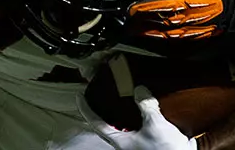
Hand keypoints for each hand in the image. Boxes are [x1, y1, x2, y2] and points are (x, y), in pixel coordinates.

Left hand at [79, 86, 196, 149]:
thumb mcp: (155, 125)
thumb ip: (146, 106)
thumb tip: (139, 90)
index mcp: (120, 141)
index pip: (96, 123)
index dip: (86, 109)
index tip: (79, 96)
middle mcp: (126, 145)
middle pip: (109, 125)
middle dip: (106, 110)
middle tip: (104, 95)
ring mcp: (138, 146)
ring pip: (126, 128)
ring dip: (126, 114)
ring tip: (127, 99)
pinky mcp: (151, 145)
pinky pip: (142, 130)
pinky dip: (142, 119)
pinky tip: (150, 110)